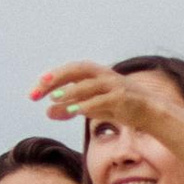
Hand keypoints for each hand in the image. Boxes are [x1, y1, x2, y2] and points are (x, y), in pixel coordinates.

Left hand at [31, 60, 175, 141]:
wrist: (150, 112)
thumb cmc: (119, 106)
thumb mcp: (91, 107)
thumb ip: (70, 107)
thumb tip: (47, 113)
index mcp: (95, 74)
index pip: (69, 72)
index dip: (51, 79)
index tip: (33, 92)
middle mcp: (104, 75)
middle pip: (77, 70)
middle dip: (56, 79)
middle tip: (37, 91)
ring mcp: (114, 85)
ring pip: (89, 84)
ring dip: (70, 91)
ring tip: (53, 100)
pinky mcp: (123, 98)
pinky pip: (103, 99)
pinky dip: (87, 104)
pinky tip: (73, 111)